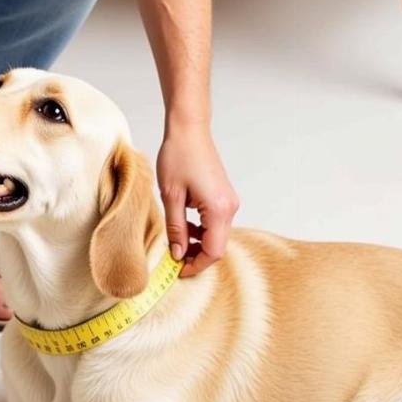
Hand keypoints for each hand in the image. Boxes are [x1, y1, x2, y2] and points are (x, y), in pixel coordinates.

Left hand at [156, 125, 238, 276]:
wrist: (189, 130)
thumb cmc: (178, 156)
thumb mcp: (171, 197)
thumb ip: (176, 228)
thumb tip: (178, 254)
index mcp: (218, 210)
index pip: (213, 251)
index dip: (196, 265)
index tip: (178, 271)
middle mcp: (229, 208)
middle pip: (218, 247)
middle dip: (197, 257)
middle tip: (175, 260)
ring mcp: (230, 202)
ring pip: (217, 236)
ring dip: (199, 245)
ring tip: (178, 242)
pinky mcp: (225, 198)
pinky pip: (217, 224)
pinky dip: (203, 232)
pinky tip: (186, 227)